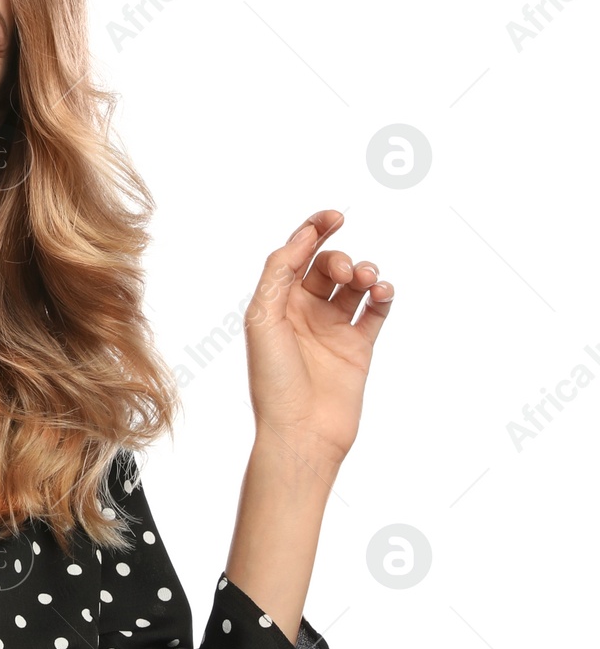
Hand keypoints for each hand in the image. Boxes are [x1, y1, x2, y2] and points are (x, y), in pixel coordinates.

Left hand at [243, 210, 394, 474]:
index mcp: (275, 304)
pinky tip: (382, 293)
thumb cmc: (274, 380)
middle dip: (339, 258)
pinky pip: (376, 310)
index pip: (295, 255)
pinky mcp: (359, 347)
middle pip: (326, 266)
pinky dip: (384, 295)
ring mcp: (332, 329)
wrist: (301, 432)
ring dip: (365, 272)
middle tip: (344, 273)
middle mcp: (303, 313)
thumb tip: (301, 237)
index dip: (314, 230)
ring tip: (368, 281)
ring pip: (355, 285)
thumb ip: (278, 273)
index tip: (335, 217)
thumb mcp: (263, 318)